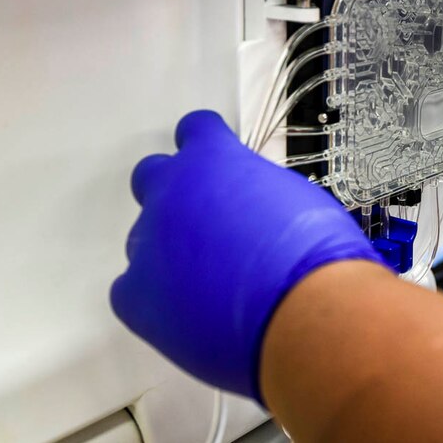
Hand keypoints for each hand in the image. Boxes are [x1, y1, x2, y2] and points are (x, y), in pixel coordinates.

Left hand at [110, 110, 382, 401]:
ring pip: (144, 239)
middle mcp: (171, 192)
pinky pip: (130, 290)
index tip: (212, 157)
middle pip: (151, 176)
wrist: (303, 310)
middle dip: (174, 192)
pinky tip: (189, 309)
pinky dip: (155, 299)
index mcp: (212, 159)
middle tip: (205, 219)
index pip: (194, 131)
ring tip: (211, 279)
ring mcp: (148, 243)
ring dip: (170, 251)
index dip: (206, 145)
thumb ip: (257, 190)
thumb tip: (255, 205)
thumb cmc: (311, 254)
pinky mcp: (135, 295)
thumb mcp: (295, 196)